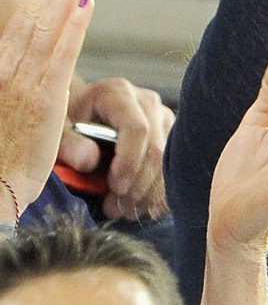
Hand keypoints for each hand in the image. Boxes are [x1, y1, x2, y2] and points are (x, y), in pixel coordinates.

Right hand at [0, 0, 94, 216]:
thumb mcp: (4, 106)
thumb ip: (15, 76)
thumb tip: (29, 54)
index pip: (21, 21)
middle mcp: (6, 70)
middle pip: (34, 16)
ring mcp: (23, 84)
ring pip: (47, 28)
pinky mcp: (41, 102)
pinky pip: (59, 56)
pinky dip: (72, 28)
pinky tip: (86, 6)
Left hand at [63, 76, 173, 221]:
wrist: (82, 113)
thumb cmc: (69, 122)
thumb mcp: (58, 130)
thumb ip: (69, 144)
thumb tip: (88, 161)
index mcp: (117, 93)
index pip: (137, 129)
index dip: (130, 163)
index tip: (115, 188)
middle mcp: (146, 101)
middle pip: (156, 149)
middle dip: (138, 186)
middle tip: (116, 209)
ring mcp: (162, 117)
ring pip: (168, 161)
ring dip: (148, 193)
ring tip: (124, 211)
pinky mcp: (170, 134)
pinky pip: (174, 168)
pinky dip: (160, 193)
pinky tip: (141, 206)